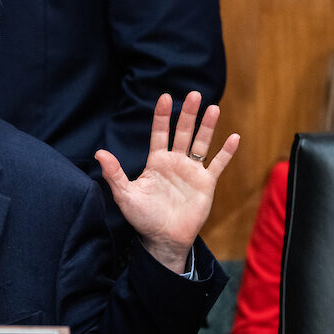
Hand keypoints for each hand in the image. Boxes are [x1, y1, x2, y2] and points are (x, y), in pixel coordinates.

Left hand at [94, 92, 239, 272]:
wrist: (163, 239)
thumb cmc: (143, 217)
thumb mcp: (125, 195)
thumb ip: (114, 173)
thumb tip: (99, 153)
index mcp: (156, 161)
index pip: (160, 133)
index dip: (162, 116)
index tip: (165, 97)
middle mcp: (175, 162)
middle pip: (183, 132)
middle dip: (188, 114)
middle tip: (194, 94)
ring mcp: (192, 172)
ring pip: (202, 144)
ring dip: (208, 127)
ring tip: (214, 108)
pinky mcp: (206, 184)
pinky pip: (218, 165)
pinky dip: (226, 152)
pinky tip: (234, 137)